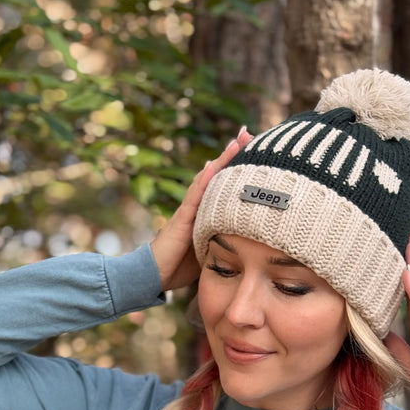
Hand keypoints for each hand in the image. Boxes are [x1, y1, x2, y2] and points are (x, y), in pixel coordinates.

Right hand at [150, 128, 252, 292]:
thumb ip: (224, 242)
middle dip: (232, 154)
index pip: (224, 186)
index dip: (237, 169)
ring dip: (221, 160)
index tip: (256, 150)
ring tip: (236, 142)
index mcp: (206, 214)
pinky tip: (213, 165)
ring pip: (207, 179)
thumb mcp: (210, 252)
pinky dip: (204, 180)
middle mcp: (197, 207)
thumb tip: (251, 246)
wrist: (154, 276)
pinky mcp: (181, 220)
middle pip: (217, 175)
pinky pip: (194, 197)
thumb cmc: (179, 267)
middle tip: (247, 133)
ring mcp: (188, 211)